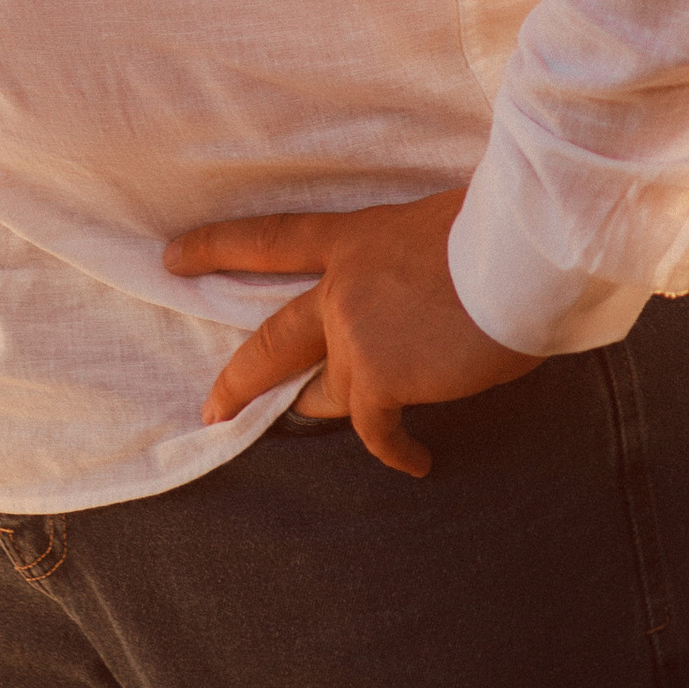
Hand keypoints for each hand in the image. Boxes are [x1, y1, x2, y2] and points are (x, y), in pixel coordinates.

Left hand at [163, 189, 542, 478]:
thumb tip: (432, 292)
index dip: (216, 248)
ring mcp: (354, 334)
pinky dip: (395, 451)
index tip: (172, 257)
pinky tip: (415, 461)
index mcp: (351, 238)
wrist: (516, 253)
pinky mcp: (380, 377)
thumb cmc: (498, 229)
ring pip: (328, 393)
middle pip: (271, 339)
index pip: (269, 239)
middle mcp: (339, 287)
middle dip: (238, 380)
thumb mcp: (436, 226)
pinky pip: (374, 430)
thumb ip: (412, 262)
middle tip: (212, 408)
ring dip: (339, 413)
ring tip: (370, 430)